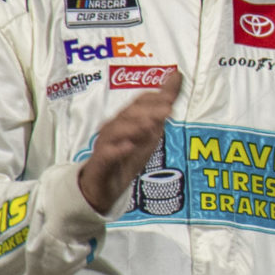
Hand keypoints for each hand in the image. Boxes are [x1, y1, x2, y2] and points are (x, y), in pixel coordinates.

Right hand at [78, 71, 180, 211]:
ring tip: (151, 124)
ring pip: (116, 130)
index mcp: (127, 120)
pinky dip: (117, 150)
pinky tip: (129, 147)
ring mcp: (105, 145)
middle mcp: (114, 128)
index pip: (140, 102)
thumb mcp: (149, 136)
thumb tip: (175, 87)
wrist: (103, 186)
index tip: (173, 92)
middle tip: (168, 109)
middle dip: (148, 109)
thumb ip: (160, 114)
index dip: (156, 96)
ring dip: (134, 125)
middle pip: (128, 114)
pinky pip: (106, 155)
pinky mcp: (100, 164)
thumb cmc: (127, 156)